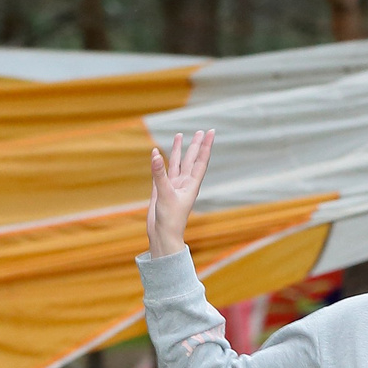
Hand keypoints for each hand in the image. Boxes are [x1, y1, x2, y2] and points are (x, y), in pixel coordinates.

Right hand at [147, 130, 214, 258]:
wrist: (162, 235)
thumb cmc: (170, 219)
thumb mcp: (165, 194)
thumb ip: (160, 174)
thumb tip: (156, 153)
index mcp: (191, 185)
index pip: (200, 161)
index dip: (205, 146)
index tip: (210, 132)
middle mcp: (184, 183)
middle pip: (191, 159)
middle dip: (195, 145)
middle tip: (200, 131)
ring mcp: (173, 186)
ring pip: (177, 164)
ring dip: (179, 150)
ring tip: (180, 135)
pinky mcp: (161, 190)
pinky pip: (162, 172)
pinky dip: (160, 162)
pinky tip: (158, 154)